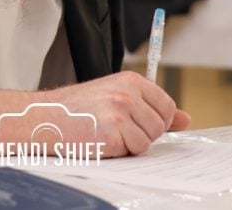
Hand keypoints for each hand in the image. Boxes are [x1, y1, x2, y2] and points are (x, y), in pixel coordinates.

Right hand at [46, 71, 189, 156]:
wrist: (45, 117)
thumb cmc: (78, 108)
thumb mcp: (115, 97)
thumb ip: (151, 106)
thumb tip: (185, 119)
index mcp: (131, 80)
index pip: (167, 105)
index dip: (155, 120)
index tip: (136, 122)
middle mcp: (128, 93)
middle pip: (160, 125)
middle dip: (142, 133)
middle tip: (115, 128)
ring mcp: (120, 112)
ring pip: (148, 141)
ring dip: (130, 144)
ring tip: (106, 133)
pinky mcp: (112, 133)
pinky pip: (133, 151)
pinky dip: (119, 151)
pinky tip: (100, 140)